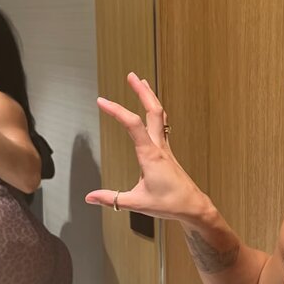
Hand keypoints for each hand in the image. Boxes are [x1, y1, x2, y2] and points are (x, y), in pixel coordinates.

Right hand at [85, 73, 206, 219]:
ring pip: (160, 116)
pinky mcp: (167, 153)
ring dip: (150, 98)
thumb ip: (112, 199)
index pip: (133, 125)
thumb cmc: (170, 204)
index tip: (101, 101)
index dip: (116, 110)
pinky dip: (155, 112)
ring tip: (141, 83)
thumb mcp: (137, 203)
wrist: (194, 207)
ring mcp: (165, 148)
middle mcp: (159, 147)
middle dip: (141, 92)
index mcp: (150, 155)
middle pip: (153, 111)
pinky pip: (162, 125)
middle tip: (131, 76)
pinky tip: (152, 110)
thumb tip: (90, 197)